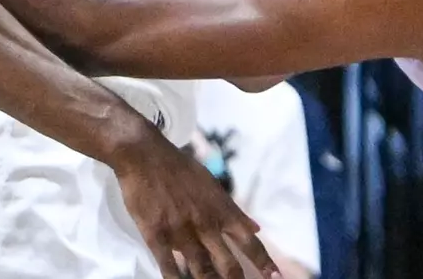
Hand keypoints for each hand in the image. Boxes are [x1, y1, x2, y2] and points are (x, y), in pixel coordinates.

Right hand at [109, 128, 278, 278]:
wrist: (146, 156)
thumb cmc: (181, 169)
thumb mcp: (213, 186)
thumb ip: (234, 211)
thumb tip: (257, 229)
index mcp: (221, 210)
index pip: (248, 241)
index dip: (263, 262)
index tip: (276, 277)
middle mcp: (205, 224)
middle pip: (228, 264)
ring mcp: (181, 232)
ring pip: (201, 270)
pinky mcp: (157, 236)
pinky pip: (168, 267)